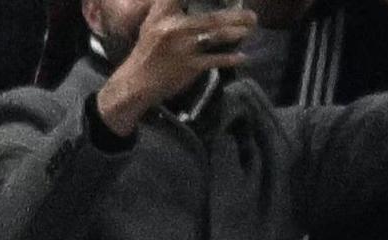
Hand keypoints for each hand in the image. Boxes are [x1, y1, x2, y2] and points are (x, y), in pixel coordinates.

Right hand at [93, 0, 253, 138]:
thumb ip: (169, 7)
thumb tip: (189, 6)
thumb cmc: (146, 52)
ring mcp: (183, 48)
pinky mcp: (189, 66)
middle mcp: (174, 28)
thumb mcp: (152, 24)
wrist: (135, 83)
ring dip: (237, 33)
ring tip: (249, 31)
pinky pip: (215, 60)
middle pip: (212, 18)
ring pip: (217, 36)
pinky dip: (231, 59)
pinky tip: (242, 57)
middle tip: (252, 16)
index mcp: (163, 16)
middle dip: (236, 16)